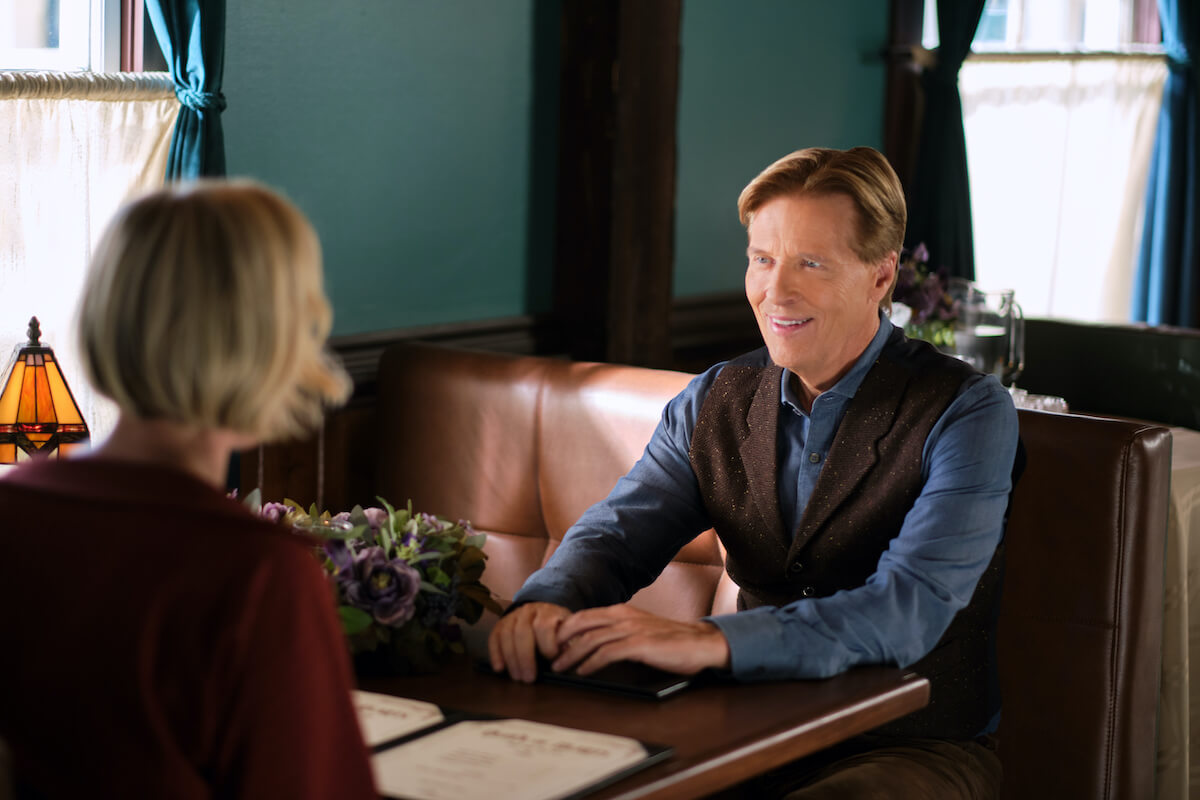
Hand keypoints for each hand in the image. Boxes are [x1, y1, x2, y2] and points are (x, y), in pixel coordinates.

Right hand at [487, 602, 571, 682]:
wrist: (543, 615)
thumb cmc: (558, 630)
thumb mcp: (569, 633)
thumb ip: (569, 643)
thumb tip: (564, 655)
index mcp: (549, 612)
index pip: (544, 625)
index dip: (547, 644)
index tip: (551, 660)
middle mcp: (529, 610)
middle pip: (522, 631)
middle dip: (525, 657)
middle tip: (529, 678)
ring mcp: (513, 616)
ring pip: (507, 634)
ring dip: (511, 658)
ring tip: (517, 677)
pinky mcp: (501, 623)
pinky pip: (494, 637)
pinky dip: (495, 653)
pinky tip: (499, 669)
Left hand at [552, 604, 730, 675]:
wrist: (700, 643)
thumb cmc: (670, 640)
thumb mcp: (640, 630)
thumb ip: (618, 632)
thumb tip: (594, 645)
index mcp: (622, 610)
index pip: (584, 615)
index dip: (565, 629)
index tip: (552, 644)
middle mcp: (624, 616)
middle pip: (582, 624)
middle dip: (561, 640)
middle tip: (548, 655)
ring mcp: (632, 629)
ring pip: (591, 639)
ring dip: (571, 654)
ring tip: (560, 667)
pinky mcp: (640, 645)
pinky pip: (607, 652)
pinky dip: (591, 663)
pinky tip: (583, 672)